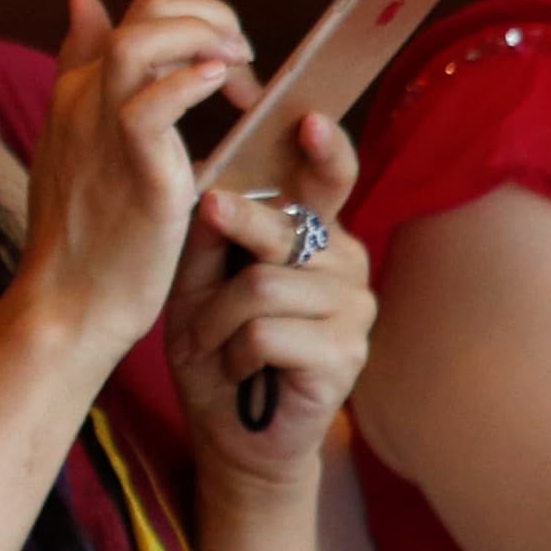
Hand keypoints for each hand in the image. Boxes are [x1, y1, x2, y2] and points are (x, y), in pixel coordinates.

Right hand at [12, 0, 251, 361]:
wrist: (69, 303)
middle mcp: (85, 100)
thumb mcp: (76, 142)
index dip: (187, 24)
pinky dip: (191, 84)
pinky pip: (151, 104)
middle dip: (207, 19)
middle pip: (141, 13)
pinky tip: (223, 93)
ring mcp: (103, 131)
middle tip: (242, 63)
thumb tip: (83, 0)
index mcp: (76, 94)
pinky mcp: (134, 170)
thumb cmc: (83, 234)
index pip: (127, 18)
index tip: (222, 67)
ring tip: (238, 69)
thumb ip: (85, 74)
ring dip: (203, 39)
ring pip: (139, 41)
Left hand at [166, 116, 373, 486]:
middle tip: (200, 280)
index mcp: (312, 237)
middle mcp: (344, 263)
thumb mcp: (195, 285)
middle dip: (232, 242)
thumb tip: (211, 187)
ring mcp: (354, 309)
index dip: (324, 151)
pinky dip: (233, 354)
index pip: (328, 182)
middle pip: (285, 229)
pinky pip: (268, 333)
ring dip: (218, 321)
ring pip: (264, 286)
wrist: (227, 429)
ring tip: (216, 346)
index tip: (307, 120)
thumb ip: (207, 237)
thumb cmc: (214, 348)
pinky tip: (238, 371)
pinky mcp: (348, 355)